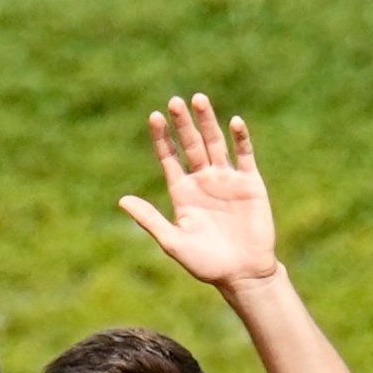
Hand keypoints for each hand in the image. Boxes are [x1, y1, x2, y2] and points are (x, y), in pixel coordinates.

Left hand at [118, 94, 281, 290]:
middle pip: (191, 145)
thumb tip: (122, 200)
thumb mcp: (173, 241)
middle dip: (183, 124)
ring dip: (208, 122)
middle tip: (174, 101)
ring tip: (198, 100)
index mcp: (182, 193)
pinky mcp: (250, 182)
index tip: (154, 117)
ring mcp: (227, 179)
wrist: (241, 273)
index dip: (162, 138)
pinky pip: (244, 155)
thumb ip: (149, 219)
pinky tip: (234, 122)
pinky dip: (240, 138)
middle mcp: (203, 181)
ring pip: (215, 143)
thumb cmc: (205, 263)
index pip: (169, 158)